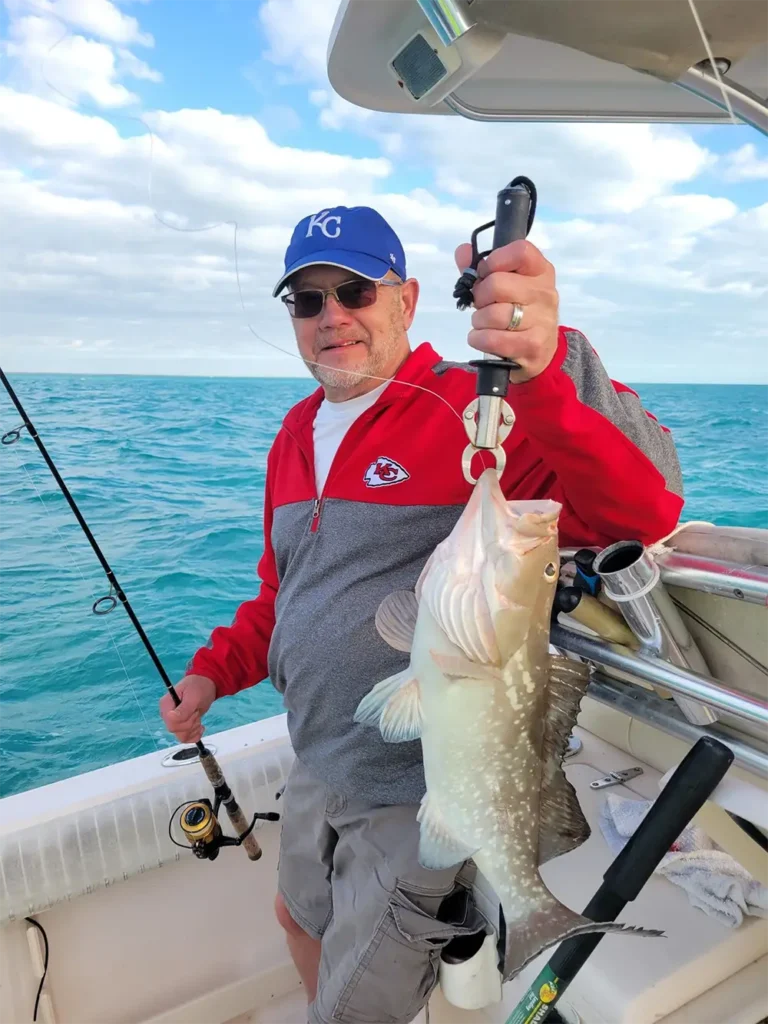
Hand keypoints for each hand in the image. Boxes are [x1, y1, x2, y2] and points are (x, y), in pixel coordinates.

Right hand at [159, 674, 216, 743]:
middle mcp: (167, 714)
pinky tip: (200, 726)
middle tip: (196, 710)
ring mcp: (173, 721)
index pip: (171, 723)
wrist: (205, 685)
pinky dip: (195, 735)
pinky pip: (185, 738)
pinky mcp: (181, 726)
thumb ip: (183, 709)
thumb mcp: (194, 696)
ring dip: (194, 728)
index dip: (184, 721)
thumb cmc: (199, 687)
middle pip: (176, 730)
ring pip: (182, 736)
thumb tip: (170, 717)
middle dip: (191, 723)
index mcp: (166, 705)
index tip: (193, 711)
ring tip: (197, 715)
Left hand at [454, 239, 558, 381]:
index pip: (520, 251)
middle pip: (496, 284)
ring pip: (492, 314)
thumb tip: (463, 251)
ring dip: (478, 320)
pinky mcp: (533, 345)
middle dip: (480, 297)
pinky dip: (478, 339)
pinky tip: (483, 338)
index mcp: (540, 271)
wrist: (539, 352)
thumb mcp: (504, 285)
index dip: (494, 261)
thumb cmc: (518, 312)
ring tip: (485, 324)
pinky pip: (492, 339)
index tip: (486, 274)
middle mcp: (545, 293)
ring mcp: (542, 320)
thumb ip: (481, 267)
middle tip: (483, 305)